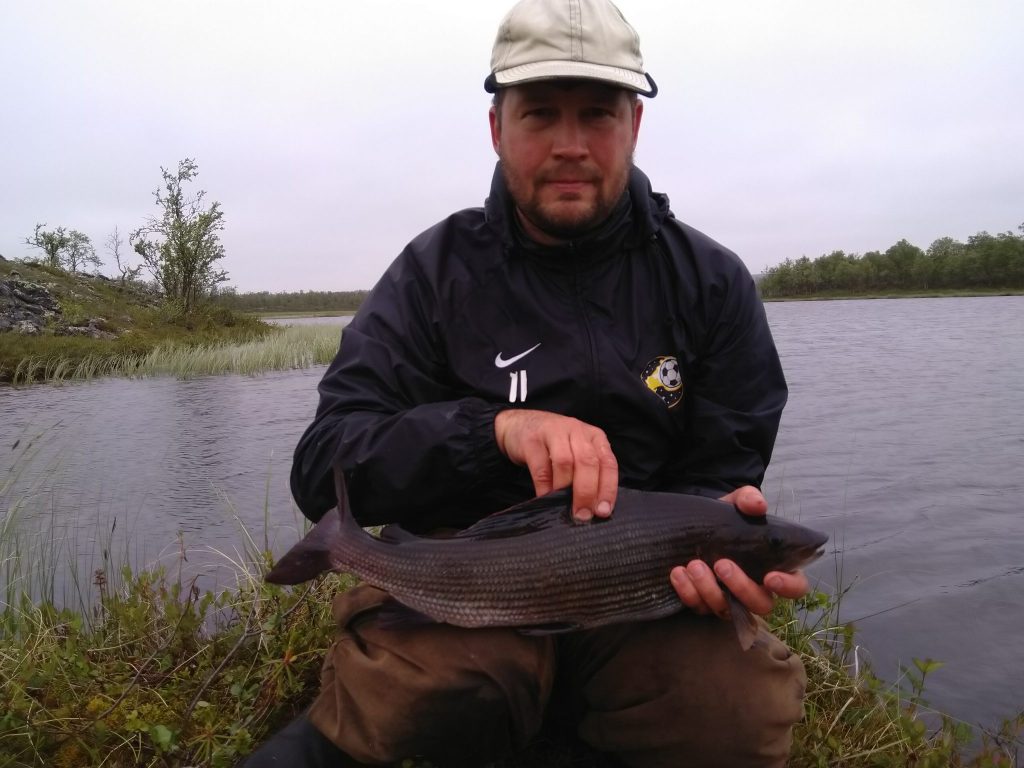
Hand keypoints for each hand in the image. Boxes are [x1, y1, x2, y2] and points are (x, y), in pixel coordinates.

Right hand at [494, 409, 617, 521]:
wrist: (518, 425)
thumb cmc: (553, 445)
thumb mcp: (577, 452)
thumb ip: (588, 474)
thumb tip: (594, 508)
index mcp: (594, 437)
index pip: (608, 463)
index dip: (608, 489)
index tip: (603, 511)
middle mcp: (577, 431)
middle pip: (587, 462)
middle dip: (587, 492)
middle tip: (582, 515)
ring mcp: (553, 432)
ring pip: (565, 462)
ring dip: (565, 489)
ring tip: (564, 508)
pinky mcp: (531, 440)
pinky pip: (541, 467)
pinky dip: (544, 487)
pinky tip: (545, 498)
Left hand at [669, 485, 809, 616]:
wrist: (696, 522)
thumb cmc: (727, 517)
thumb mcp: (736, 502)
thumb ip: (749, 498)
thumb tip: (757, 504)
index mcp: (775, 567)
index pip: (796, 586)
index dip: (788, 586)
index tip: (770, 577)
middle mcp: (756, 589)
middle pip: (761, 605)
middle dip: (741, 587)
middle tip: (722, 564)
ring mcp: (730, 600)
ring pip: (727, 610)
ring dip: (709, 589)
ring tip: (694, 565)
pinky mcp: (705, 602)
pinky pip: (699, 606)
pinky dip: (687, 592)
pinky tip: (678, 573)